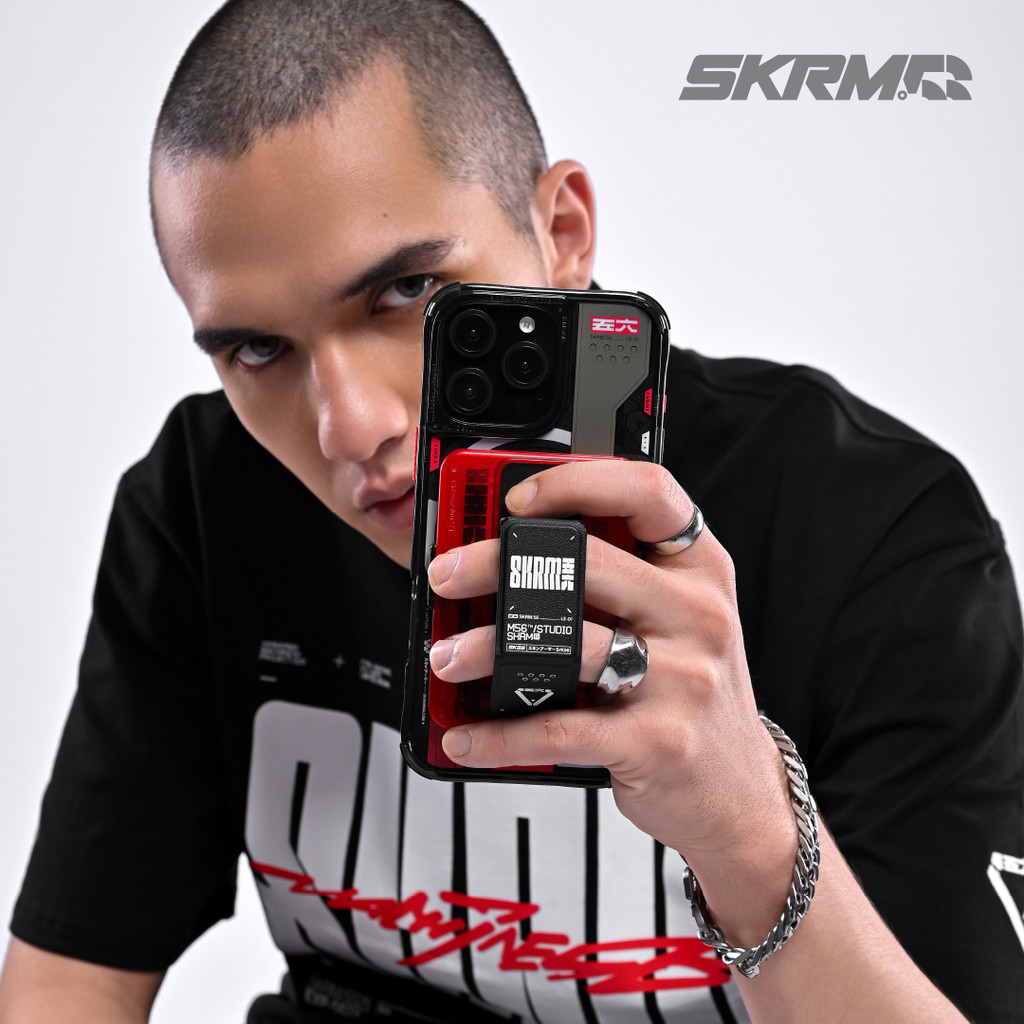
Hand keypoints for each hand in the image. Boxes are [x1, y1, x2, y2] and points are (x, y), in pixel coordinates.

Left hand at [427, 460, 796, 938]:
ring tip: (447, 657)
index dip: (577, 481)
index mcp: (700, 568)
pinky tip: (468, 736)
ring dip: (488, 649)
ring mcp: (684, 677)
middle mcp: (698, 612)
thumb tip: (509, 552)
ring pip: (568, 643)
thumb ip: (617, 577)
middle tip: (447, 575)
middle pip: (587, 561)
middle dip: (497, 563)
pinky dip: (501, 734)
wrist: (739, 790)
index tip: (515, 498)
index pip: (647, 491)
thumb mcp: (676, 616)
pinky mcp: (658, 741)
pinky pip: (562, 728)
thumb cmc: (692, 691)